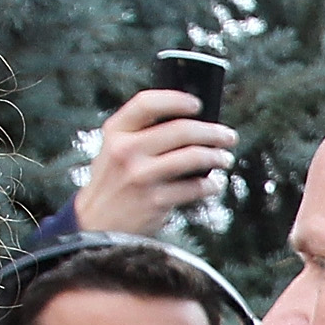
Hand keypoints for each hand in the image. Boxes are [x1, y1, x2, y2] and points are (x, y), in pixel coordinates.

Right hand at [72, 88, 235, 235]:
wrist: (95, 224)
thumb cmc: (113, 182)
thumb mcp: (114, 150)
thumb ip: (141, 133)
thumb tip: (192, 124)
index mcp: (115, 132)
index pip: (147, 103)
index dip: (176, 99)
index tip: (198, 104)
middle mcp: (126, 150)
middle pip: (180, 130)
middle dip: (212, 132)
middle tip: (228, 136)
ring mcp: (141, 176)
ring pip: (193, 157)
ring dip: (217, 157)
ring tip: (225, 158)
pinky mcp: (155, 201)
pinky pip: (194, 188)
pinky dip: (209, 186)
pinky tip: (213, 184)